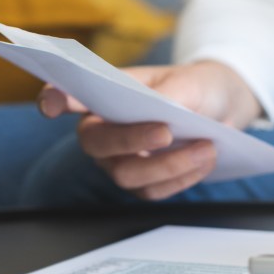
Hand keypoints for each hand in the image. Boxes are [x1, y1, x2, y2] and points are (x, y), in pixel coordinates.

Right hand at [38, 60, 262, 199]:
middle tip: (166, 131)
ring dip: (170, 164)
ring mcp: (119, 161)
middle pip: (97, 145)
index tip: (52, 104)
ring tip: (205, 147)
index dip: (53, 100)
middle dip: (131, 140)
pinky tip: (204, 160)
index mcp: (104, 96)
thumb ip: (170, 95)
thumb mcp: (188, 82)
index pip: (66, 96)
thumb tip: (162, 113)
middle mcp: (102, 131)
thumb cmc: (195, 88)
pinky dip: (182, 178)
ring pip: (127, 175)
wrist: (220, 108)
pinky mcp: (142, 184)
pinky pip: (153, 191)